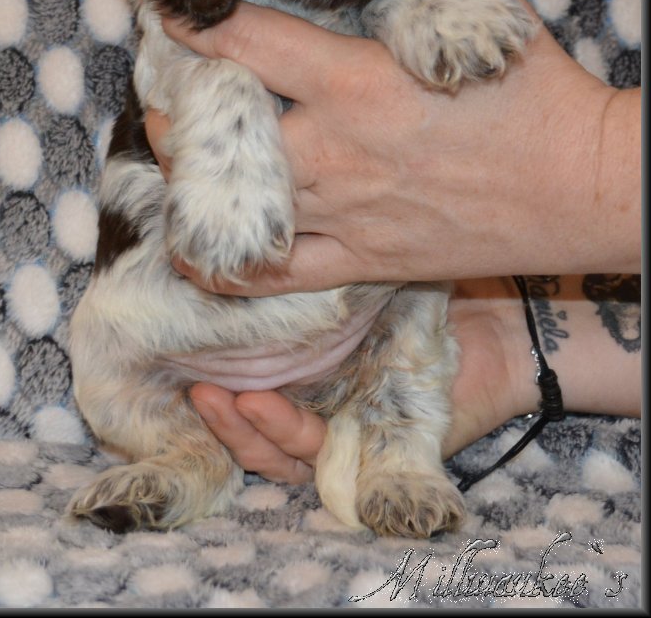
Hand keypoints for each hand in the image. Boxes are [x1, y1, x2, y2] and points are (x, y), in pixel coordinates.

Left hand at [148, 0, 637, 292]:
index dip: (195, 24)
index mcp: (358, 82)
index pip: (248, 43)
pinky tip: (199, 243)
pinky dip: (225, 263)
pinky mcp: (361, 262)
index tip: (168, 14)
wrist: (585, 187)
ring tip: (172, 155)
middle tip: (161, 92)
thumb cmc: (541, 96)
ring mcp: (344, 214)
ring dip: (185, 178)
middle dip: (172, 110)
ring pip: (229, 204)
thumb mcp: (483, 14)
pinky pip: (271, 275)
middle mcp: (336, 152)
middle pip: (217, 135)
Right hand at [186, 276, 537, 481]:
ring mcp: (345, 430)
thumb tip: (242, 228)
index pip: (247, 386)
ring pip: (278, 448)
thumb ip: (309, 262)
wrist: (498, 324)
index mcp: (310, 370)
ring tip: (218, 397)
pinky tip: (264, 407)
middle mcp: (321, 404)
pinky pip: (323, 455)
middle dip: (218, 413)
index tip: (183, 348)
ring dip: (242, 427)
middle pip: (252, 425)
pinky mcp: (375, 450)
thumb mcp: (359, 274)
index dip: (213, 376)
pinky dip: (288, 436)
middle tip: (194, 383)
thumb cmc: (425, 288)